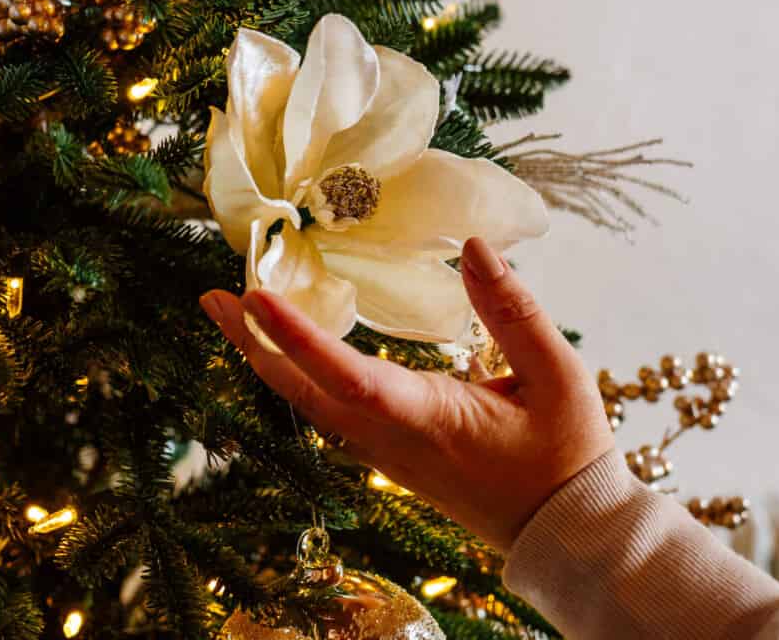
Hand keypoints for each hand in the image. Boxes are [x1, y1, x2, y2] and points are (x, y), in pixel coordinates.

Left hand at [199, 236, 613, 551]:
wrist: (563, 530)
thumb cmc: (567, 454)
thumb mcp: (558, 376)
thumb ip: (512, 311)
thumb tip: (473, 247)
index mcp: (427, 418)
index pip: (347, 375)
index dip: (296, 335)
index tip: (253, 295)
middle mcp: (389, 438)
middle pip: (301, 391)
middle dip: (251, 343)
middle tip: (211, 296)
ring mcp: (382, 451)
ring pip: (308, 402)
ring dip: (268, 357)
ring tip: (235, 310)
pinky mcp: (387, 454)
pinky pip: (327, 410)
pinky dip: (297, 373)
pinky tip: (287, 345)